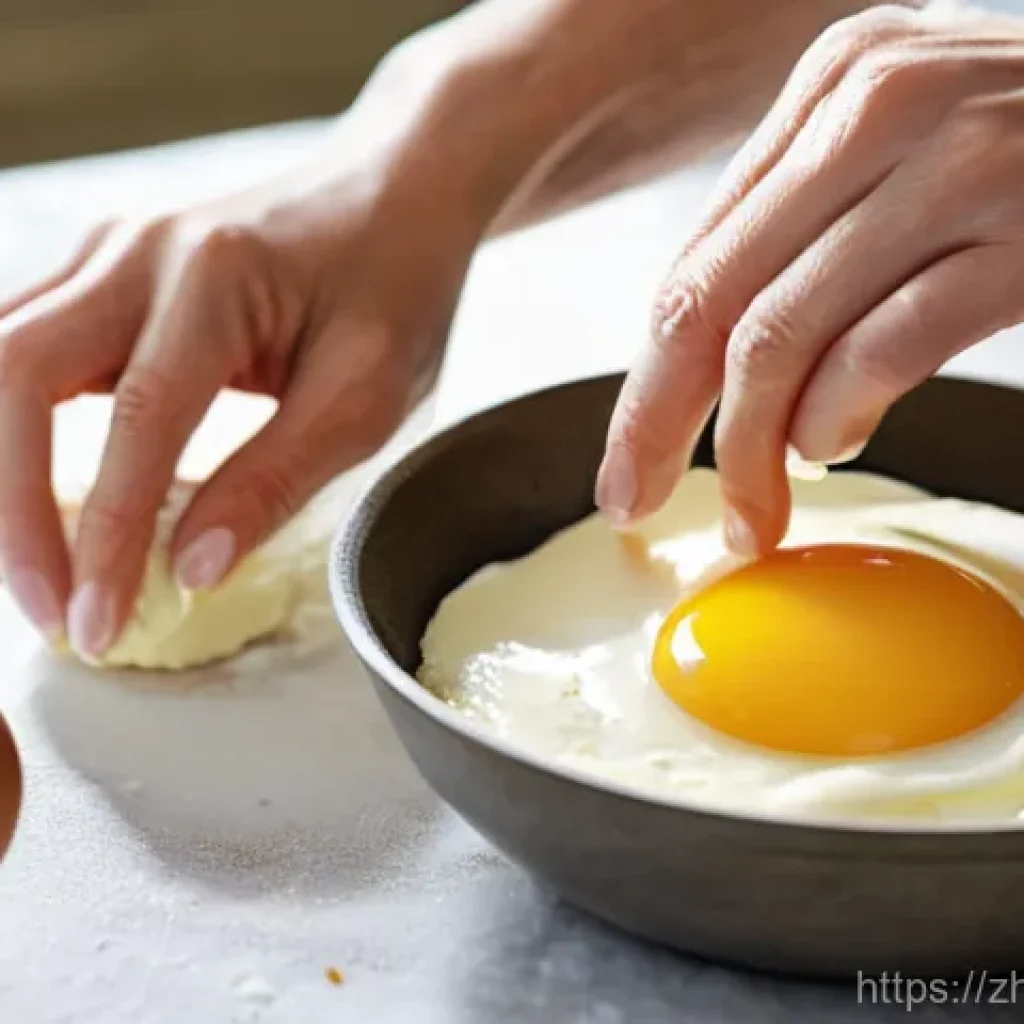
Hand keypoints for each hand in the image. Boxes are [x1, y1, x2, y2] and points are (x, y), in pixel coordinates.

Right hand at [0, 107, 483, 658]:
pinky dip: (13, 427)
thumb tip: (191, 569)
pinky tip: (30, 489)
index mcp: (216, 278)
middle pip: (14, 375)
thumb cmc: (396, 290)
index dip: (105, 535)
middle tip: (52, 609)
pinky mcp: (104, 273)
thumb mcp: (365, 397)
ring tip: (37, 568)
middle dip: (14, 508)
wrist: (394, 200)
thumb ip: (275, 479)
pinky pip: (23, 348)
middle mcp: (140, 252)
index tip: (98, 622)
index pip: (137, 421)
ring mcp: (110, 253)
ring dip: (2, 471)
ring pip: (0, 359)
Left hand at [598, 3, 1023, 554]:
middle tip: (634, 499)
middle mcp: (878, 105)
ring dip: (749, 449)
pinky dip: (836, 418)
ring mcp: (957, 161)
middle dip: (657, 422)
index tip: (626, 459)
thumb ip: (805, 242)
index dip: (645, 381)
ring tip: (751, 508)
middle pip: (709, 303)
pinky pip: (882, 350)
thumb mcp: (901, 163)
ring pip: (779, 338)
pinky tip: (830, 447)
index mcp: (831, 88)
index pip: (694, 264)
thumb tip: (710, 371)